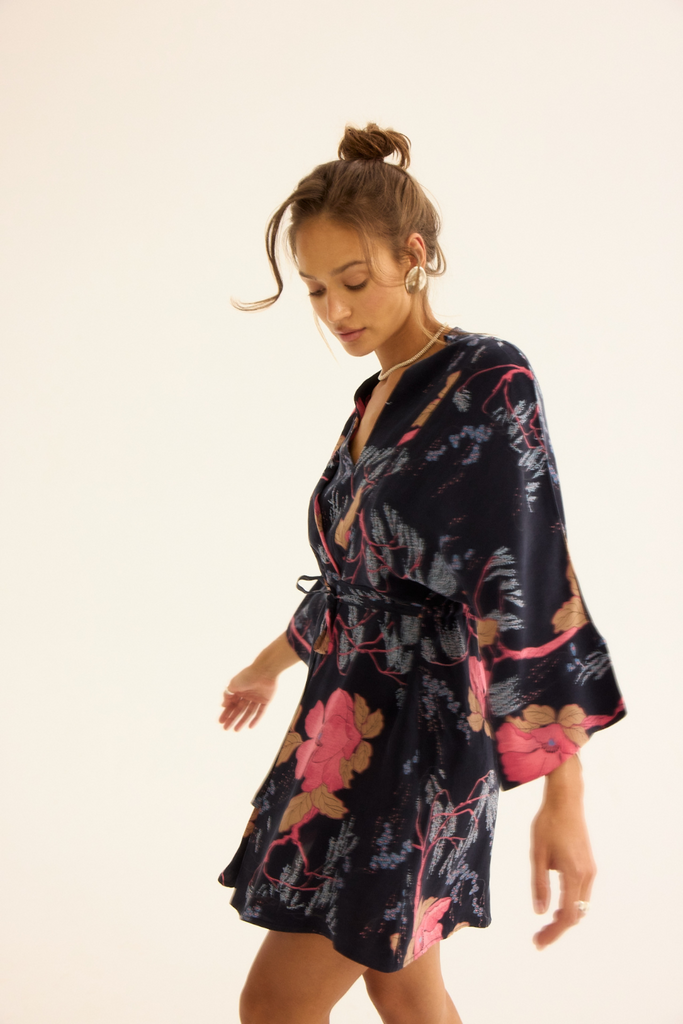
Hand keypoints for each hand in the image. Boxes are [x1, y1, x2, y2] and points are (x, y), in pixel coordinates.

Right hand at [218, 665, 277, 731]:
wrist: (264, 671)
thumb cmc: (247, 676)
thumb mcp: (233, 684)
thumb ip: (228, 695)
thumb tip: (223, 705)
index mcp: (239, 690)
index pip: (231, 704)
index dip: (226, 713)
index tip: (220, 722)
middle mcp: (247, 694)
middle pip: (238, 710)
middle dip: (232, 719)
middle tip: (225, 728)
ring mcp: (256, 698)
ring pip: (248, 712)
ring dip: (242, 721)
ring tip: (236, 730)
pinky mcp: (265, 700)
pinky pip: (260, 712)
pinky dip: (256, 719)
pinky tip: (250, 727)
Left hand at [530, 755, 595, 949]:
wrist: (566, 801)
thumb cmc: (548, 824)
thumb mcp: (537, 853)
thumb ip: (539, 884)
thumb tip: (540, 913)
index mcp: (573, 874)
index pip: (567, 915)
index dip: (553, 933)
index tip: (538, 942)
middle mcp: (586, 876)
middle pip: (576, 915)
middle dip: (558, 929)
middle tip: (537, 938)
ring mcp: (590, 871)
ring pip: (581, 906)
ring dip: (565, 918)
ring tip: (544, 925)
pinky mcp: (589, 865)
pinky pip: (582, 894)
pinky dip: (571, 905)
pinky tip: (556, 906)